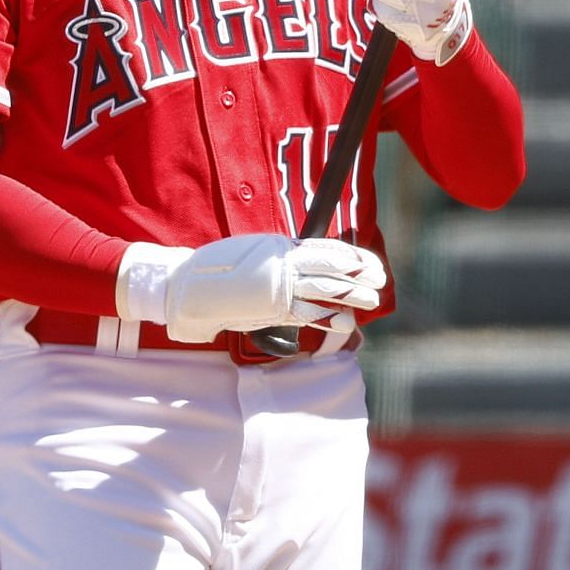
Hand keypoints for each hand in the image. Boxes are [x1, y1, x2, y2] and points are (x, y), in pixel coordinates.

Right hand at [116, 234, 385, 345]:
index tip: (369, 262)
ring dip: (352, 296)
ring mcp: (278, 287)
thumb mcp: (255, 253)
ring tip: (373, 300)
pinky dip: (330, 318)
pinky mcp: (271, 310)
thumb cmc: (220, 269)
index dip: (351, 256)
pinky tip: (346, 322)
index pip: (325, 248)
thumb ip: (281, 258)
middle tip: (380, 280)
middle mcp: (282, 264)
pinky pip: (308, 314)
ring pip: (325, 291)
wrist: (190, 285)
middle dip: (359, 276)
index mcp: (280, 247)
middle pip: (332, 268)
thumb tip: (305, 264)